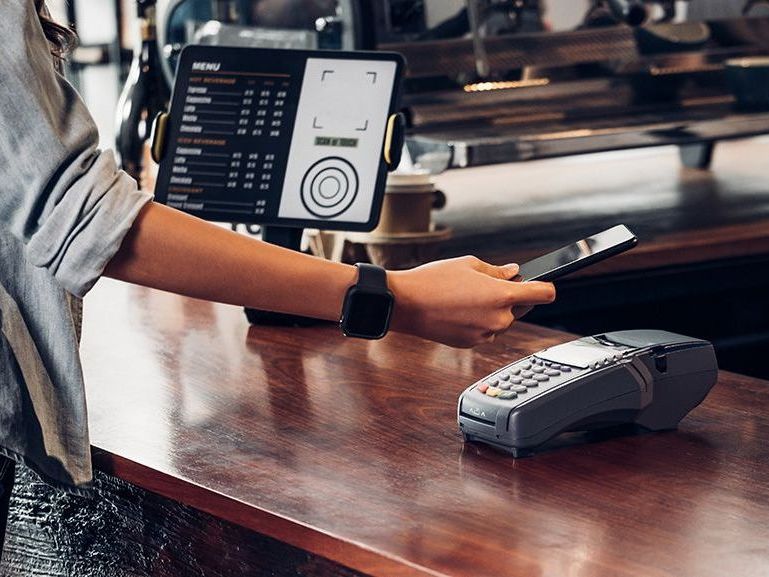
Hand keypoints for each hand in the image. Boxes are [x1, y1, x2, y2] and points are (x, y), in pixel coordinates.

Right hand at [387, 256, 555, 347]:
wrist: (405, 305)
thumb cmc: (433, 280)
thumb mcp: (468, 264)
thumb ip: (497, 271)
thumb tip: (513, 273)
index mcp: (502, 296)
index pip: (543, 294)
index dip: (546, 287)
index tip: (543, 284)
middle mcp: (499, 319)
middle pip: (522, 308)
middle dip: (511, 297)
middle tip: (485, 285)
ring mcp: (486, 335)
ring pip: (501, 320)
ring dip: (493, 310)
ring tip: (465, 297)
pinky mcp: (472, 344)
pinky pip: (485, 331)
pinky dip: (478, 321)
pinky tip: (458, 310)